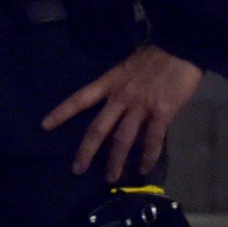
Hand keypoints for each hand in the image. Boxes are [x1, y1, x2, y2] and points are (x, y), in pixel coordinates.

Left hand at [42, 44, 205, 177]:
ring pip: (123, 139)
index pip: (80, 99)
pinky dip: (149, 156)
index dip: (62, 112)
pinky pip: (153, 140)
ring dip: (116, 161)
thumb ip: (120, 87)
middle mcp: (120, 97)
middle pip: (98, 128)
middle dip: (86, 150)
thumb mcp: (126, 67)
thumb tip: (117, 105)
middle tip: (77, 169)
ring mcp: (141, 107)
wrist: (182, 48)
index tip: (45, 125)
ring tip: (111, 178)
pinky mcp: (162, 113)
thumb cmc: (155, 56)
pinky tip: (145, 169)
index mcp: (110, 83)